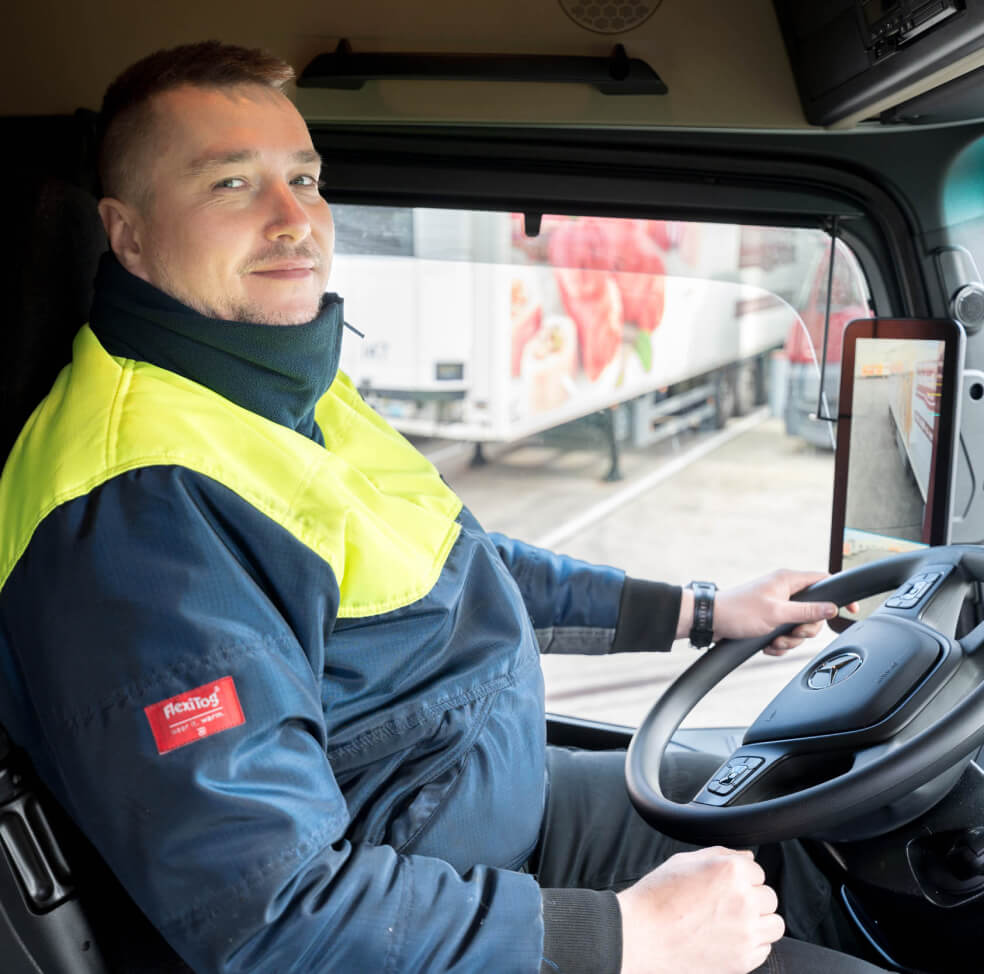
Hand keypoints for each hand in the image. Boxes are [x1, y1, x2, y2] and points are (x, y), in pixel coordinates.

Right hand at [617, 847, 782, 973]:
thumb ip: (720, 854)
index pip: (757, 870)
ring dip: (759, 920)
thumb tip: (747, 857)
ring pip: (774, 923)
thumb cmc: (657, 897)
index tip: (724, 884)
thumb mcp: (683, 861)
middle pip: (769, 896)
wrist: (641, 936)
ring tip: (734, 921)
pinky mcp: (743, 960)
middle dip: (751, 897)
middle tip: (727, 902)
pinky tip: (729, 938)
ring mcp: (746, 933)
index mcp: (730, 871)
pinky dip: (753, 943)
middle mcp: (743, 900)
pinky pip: (765, 948)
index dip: (739, 875)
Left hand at [709, 569, 855, 655]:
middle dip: (804, 629)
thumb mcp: (777, 613)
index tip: (852, 610)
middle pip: (814, 612)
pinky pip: (784, 634)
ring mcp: (776, 605)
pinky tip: (767, 645)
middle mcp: (784, 591)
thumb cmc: (738, 612)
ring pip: (798, 627)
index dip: (840, 596)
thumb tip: (832, 607)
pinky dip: (778, 643)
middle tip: (791, 633)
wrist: (710, 621)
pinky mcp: (768, 619)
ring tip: (773, 641)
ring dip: (789, 640)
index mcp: (788, 580)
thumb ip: (807, 610)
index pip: (824, 581)